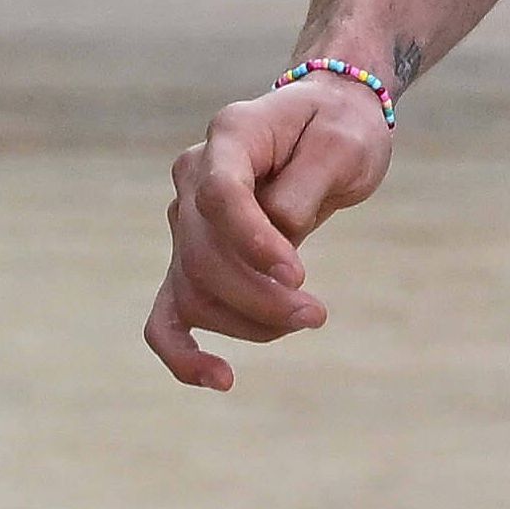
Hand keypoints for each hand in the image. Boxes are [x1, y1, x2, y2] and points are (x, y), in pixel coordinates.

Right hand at [144, 74, 400, 388]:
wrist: (328, 129)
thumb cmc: (338, 132)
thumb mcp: (342, 145)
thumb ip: (305, 186)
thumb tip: (279, 237)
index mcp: (230, 134)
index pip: (220, 196)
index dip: (254, 242)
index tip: (299, 275)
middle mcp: (193, 176)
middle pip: (204, 254)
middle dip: (261, 297)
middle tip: (317, 313)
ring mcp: (186, 220)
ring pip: (194, 289)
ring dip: (249, 322)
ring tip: (308, 318)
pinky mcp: (193, 258)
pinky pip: (167, 314)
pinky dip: (182, 352)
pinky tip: (220, 379)